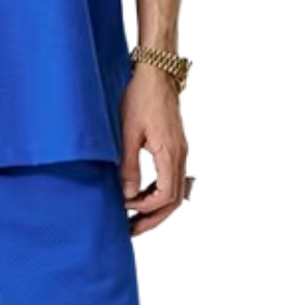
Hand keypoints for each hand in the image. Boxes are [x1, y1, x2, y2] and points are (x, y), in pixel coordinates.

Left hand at [119, 64, 188, 236]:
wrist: (157, 73)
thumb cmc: (140, 98)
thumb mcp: (128, 132)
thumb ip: (128, 165)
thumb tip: (126, 195)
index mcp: (170, 153)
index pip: (164, 196)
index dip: (144, 207)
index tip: (123, 207)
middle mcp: (181, 155)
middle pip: (173, 201)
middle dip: (152, 218)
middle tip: (131, 231)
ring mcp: (180, 151)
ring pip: (174, 191)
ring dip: (155, 207)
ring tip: (134, 218)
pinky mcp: (175, 146)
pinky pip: (171, 178)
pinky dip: (157, 192)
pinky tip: (140, 194)